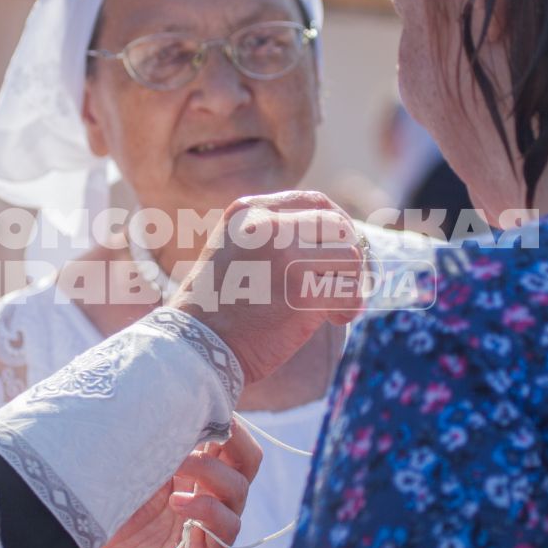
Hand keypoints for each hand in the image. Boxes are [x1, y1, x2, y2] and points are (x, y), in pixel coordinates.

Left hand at [68, 422, 262, 547]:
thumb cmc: (108, 518)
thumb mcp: (129, 474)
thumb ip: (149, 446)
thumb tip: (160, 403)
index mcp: (195, 473)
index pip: (230, 440)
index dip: (226, 418)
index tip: (204, 399)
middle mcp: (209, 496)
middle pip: (247, 460)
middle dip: (235, 438)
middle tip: (206, 427)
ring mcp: (209, 527)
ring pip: (239, 490)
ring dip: (211, 470)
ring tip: (180, 463)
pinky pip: (227, 529)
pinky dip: (207, 509)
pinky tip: (178, 502)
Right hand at [173, 191, 363, 383]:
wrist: (196, 345)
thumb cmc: (218, 306)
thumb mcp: (235, 249)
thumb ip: (272, 234)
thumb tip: (336, 233)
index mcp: (249, 211)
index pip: (315, 202)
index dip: (338, 225)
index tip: (340, 250)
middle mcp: (268, 225)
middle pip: (338, 226)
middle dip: (347, 256)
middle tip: (339, 282)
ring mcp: (286, 255)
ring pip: (350, 256)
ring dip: (348, 283)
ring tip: (331, 305)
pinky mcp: (302, 291)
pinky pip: (349, 290)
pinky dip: (348, 307)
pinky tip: (333, 319)